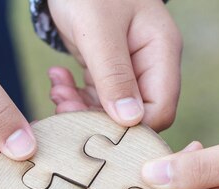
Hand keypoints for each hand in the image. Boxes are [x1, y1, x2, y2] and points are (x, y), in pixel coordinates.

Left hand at [47, 0, 181, 130]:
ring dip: (81, 108)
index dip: (130, 128)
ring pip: (112, 111)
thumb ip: (114, 75)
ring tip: (56, 90)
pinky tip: (58, 80)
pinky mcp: (108, 69)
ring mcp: (130, 69)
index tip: (90, 124)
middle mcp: (151, 65)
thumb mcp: (99, 29)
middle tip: (62, 105)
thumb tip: (129, 121)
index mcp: (161, 53)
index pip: (160, 110)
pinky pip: (96, 97)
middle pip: (136, 116)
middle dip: (98, 119)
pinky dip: (75, 95)